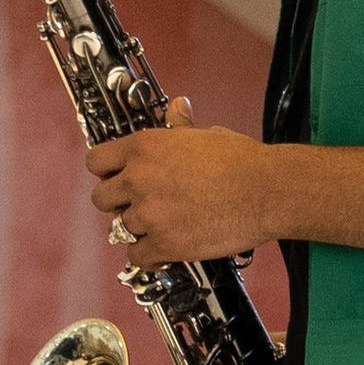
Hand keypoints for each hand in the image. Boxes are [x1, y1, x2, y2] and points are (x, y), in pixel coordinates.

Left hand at [86, 102, 266, 265]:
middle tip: (136, 205)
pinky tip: (159, 251)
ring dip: (138, 228)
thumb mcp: (206, 134)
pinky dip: (147, 256)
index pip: (95, 161)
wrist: (268, 191)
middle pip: (101, 198)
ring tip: (160, 225)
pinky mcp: (164, 244)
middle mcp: (139, 179)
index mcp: (144, 147)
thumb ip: (180, 126)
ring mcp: (149, 213)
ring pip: (121, 228)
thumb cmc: (243, 162)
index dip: (105, 172)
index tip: (113, 178)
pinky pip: (137, 256)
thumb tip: (177, 108)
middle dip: (117, 202)